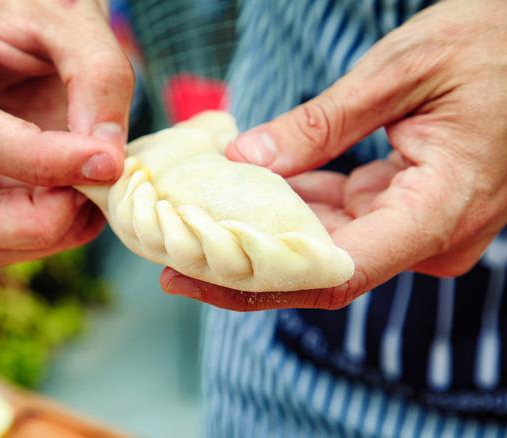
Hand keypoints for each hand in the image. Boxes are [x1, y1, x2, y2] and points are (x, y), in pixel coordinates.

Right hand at [0, 0, 133, 268]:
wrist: (20, 10)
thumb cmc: (36, 1)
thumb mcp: (73, 15)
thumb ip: (99, 77)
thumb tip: (106, 163)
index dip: (40, 161)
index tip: (107, 162)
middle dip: (35, 222)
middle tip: (95, 192)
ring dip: (45, 236)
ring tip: (94, 191)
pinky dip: (45, 236)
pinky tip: (79, 198)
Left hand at [161, 0, 506, 310]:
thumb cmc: (489, 45)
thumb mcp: (399, 74)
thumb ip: (321, 125)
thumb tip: (246, 162)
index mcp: (438, 209)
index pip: (335, 273)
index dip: (257, 283)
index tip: (192, 277)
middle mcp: (432, 235)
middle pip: (322, 269)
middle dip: (246, 264)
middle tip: (171, 254)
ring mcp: (422, 225)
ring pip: (328, 246)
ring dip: (264, 236)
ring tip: (193, 226)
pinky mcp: (410, 208)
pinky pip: (343, 219)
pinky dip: (294, 208)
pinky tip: (244, 194)